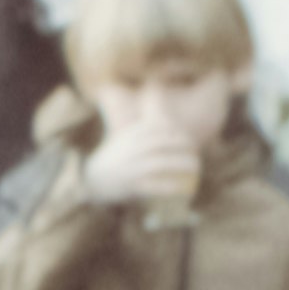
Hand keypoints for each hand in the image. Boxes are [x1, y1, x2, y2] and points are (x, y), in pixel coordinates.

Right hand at [81, 117, 200, 212]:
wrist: (91, 180)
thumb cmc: (117, 158)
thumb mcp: (127, 137)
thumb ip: (145, 127)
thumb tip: (161, 100)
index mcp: (131, 136)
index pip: (159, 128)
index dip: (177, 132)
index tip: (188, 138)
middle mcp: (132, 149)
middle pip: (164, 143)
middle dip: (184, 145)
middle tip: (196, 151)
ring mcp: (131, 167)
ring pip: (163, 162)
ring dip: (183, 164)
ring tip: (197, 167)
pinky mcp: (131, 184)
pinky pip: (156, 185)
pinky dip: (172, 186)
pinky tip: (185, 189)